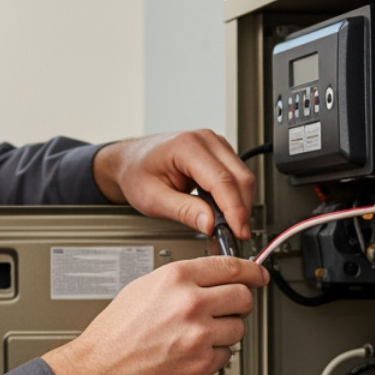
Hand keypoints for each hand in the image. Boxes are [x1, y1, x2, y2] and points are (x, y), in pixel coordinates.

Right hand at [41, 256, 268, 374]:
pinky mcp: (201, 364)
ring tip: (198, 335)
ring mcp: (199, 335)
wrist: (101, 369)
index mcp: (176, 278)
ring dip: (225, 332)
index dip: (251, 271)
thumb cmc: (116, 332)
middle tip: (229, 308)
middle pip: (243, 297)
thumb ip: (182, 281)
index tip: (258, 275)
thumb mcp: (144, 287)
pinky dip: (213, 355)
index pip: (230, 266)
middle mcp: (190, 303)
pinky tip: (190, 353)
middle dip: (239, 303)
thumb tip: (212, 279)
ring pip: (238, 328)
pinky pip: (226, 355)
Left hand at [93, 131, 256, 239]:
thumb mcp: (153, 199)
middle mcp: (205, 140)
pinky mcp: (220, 153)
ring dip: (240, 204)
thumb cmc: (137, 174)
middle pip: (240, 177)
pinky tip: (223, 211)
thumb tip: (210, 223)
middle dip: (242, 210)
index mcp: (186, 146)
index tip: (239, 231)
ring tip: (226, 225)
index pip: (222, 180)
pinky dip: (235, 197)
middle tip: (235, 235)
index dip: (234, 209)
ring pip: (243, 177)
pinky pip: (238, 176)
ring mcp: (215, 144)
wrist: (131, 162)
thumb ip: (183, 211)